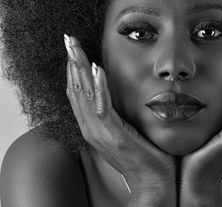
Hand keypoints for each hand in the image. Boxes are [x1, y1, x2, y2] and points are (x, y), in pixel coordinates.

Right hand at [64, 35, 176, 205]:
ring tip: (75, 47)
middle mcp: (91, 128)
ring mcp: (100, 132)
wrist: (152, 182)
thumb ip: (118, 113)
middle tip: (68, 40)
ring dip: (79, 68)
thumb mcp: (126, 130)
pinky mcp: (114, 134)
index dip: (73, 71)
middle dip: (71, 62)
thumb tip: (121, 94)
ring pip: (84, 94)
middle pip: (76, 90)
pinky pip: (102, 107)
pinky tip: (96, 68)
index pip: (77, 94)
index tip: (73, 50)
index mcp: (94, 126)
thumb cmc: (143, 155)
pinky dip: (99, 86)